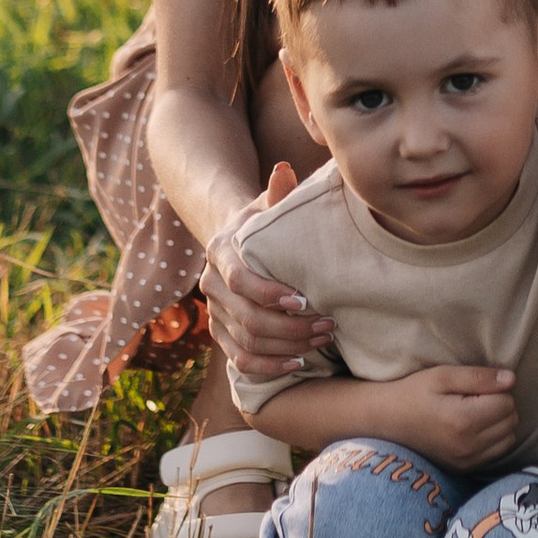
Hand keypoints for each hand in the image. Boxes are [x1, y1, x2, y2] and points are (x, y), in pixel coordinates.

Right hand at [202, 161, 320, 377]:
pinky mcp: (221, 334)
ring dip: (287, 347)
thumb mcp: (268, 205)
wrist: (237, 244)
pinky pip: (240, 360)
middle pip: (247, 318)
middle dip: (290, 326)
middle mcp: (210, 284)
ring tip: (322, 341)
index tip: (304, 299)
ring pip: (247, 342)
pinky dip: (269, 366)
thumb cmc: (263, 223)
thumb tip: (284, 171)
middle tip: (327, 324)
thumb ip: (278, 193)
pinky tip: (299, 363)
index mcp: (220, 252)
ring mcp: (214, 313)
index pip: (240, 280)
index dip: (270, 293)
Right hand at [380, 363, 522, 471]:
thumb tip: (511, 379)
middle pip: (511, 421)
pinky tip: (475, 429)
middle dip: (501, 406)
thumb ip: (478, 377)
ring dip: (501, 424)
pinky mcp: (464, 469)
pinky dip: (494, 440)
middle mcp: (468, 445)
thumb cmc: (413, 393)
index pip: (507, 402)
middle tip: (476, 398)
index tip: (476, 387)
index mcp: (463, 420)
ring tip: (476, 413)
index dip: (497, 389)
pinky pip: (497, 453)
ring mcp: (466, 461)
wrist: (385, 421)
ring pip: (509, 439)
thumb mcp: (443, 376)